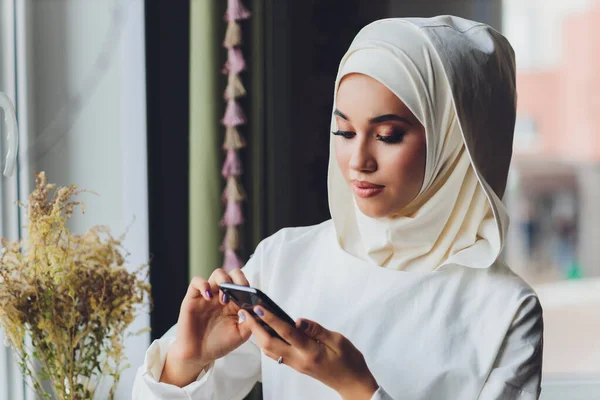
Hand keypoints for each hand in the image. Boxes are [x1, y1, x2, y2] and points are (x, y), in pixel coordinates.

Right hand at [160, 268, 252, 386]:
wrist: (199, 356)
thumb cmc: (220, 344)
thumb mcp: (241, 334)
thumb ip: (251, 321)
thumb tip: (259, 308)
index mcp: (234, 302)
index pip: (243, 284)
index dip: (248, 286)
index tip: (250, 296)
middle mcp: (221, 295)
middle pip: (232, 274)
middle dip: (238, 279)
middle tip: (238, 293)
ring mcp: (208, 296)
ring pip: (217, 274)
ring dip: (223, 281)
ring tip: (224, 300)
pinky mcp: (192, 299)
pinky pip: (196, 282)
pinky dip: (203, 285)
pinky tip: (208, 296)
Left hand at [238, 306, 378, 399]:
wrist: (352, 382)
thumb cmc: (349, 360)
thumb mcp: (338, 340)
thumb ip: (316, 330)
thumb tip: (298, 320)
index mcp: (310, 352)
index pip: (287, 333)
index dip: (271, 319)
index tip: (259, 308)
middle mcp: (299, 360)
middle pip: (270, 344)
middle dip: (256, 328)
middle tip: (246, 313)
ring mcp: (295, 364)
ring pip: (270, 350)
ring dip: (258, 335)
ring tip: (251, 319)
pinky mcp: (296, 365)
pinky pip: (276, 354)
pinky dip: (267, 342)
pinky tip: (265, 332)